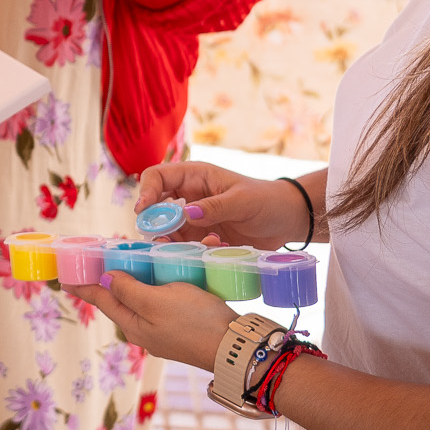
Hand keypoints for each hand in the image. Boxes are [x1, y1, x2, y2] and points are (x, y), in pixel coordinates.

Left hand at [64, 272, 233, 371]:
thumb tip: (106, 280)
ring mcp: (164, 328)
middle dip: (111, 278)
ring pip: (145, 296)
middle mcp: (145, 329)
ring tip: (133, 260)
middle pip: (121, 298)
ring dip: (140, 277)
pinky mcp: (184, 324)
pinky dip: (164, 281)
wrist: (236, 347)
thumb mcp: (156, 301)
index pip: (101, 300)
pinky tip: (168, 270)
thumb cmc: (194, 322)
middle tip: (99, 259)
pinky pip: (166, 298)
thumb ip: (128, 290)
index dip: (83, 285)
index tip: (64, 277)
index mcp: (133, 325)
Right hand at [134, 160, 305, 250]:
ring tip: (199, 246)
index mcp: (195, 177)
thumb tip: (186, 213)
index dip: (145, 191)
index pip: (157, 176)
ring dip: (176, 242)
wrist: (287, 221)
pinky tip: (214, 249)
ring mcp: (194, 219)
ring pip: (168, 231)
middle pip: (156, 207)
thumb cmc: (266, 201)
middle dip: (156, 224)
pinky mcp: (202, 238)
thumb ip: (215, 206)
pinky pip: (185, 246)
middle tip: (163, 240)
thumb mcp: (242, 201)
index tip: (142, 211)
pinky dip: (192, 252)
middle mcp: (189, 197)